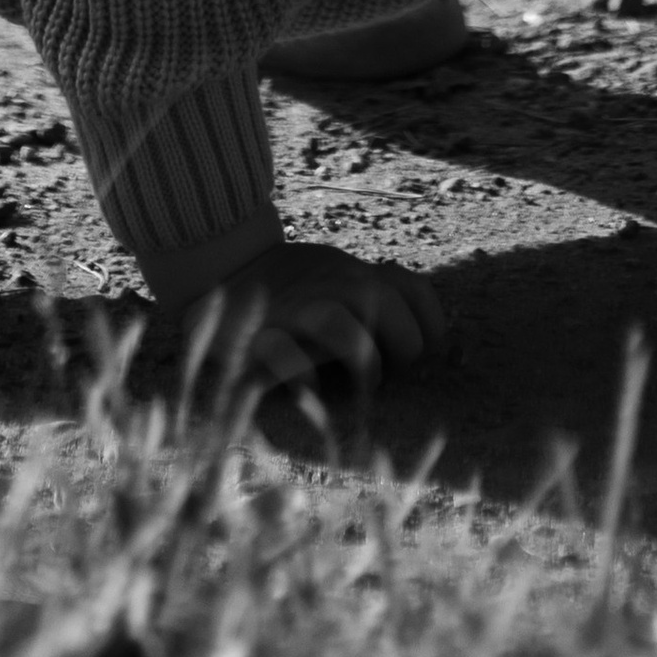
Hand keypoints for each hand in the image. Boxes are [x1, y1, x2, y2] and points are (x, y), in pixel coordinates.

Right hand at [176, 241, 447, 392]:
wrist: (223, 270)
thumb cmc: (298, 289)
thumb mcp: (344, 279)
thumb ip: (382, 296)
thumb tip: (432, 339)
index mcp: (354, 275)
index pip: (411, 290)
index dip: (431, 324)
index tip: (428, 350)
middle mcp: (328, 287)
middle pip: (380, 300)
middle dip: (402, 338)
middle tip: (397, 365)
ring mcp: (293, 312)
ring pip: (337, 322)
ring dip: (361, 354)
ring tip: (367, 379)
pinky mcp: (257, 339)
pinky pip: (280, 353)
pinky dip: (300, 370)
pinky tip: (311, 387)